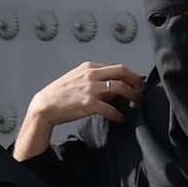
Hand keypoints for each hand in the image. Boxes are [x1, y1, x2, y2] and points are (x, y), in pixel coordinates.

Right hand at [15, 62, 142, 158]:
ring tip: (137, 104)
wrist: (45, 105)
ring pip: (120, 88)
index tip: (136, 83)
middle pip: (123, 72)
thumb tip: (114, 90)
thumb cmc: (60, 94)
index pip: (117, 67)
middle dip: (136, 81)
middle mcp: (91, 74)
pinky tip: (121, 119)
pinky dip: (119, 115)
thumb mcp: (78, 79)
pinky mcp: (88, 103)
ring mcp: (90, 88)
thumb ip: (95, 80)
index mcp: (89, 67)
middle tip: (142, 91)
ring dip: (132, 96)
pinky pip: (110, 109)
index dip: (130, 75)